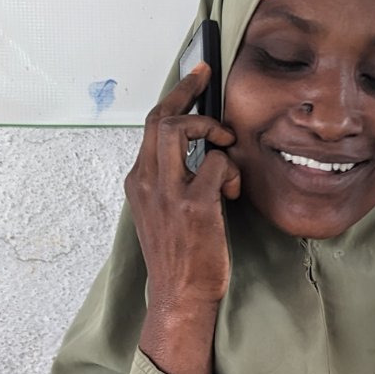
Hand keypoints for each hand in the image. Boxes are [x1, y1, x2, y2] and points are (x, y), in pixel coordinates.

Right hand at [125, 64, 240, 373]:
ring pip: (183, 129)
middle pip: (163, 116)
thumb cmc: (179, 259)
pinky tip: (235, 192)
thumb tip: (201, 155)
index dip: (176, 95)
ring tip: (227, 151)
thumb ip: (172, 183)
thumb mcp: (163, 214)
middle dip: (189, 91)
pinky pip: (218, 164)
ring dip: (213, 130)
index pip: (153, 125)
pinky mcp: (194, 205)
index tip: (195, 76)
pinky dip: (232, 171)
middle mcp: (147, 181)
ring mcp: (168, 192)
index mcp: (139, 181)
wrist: (180, 297)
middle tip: (210, 83)